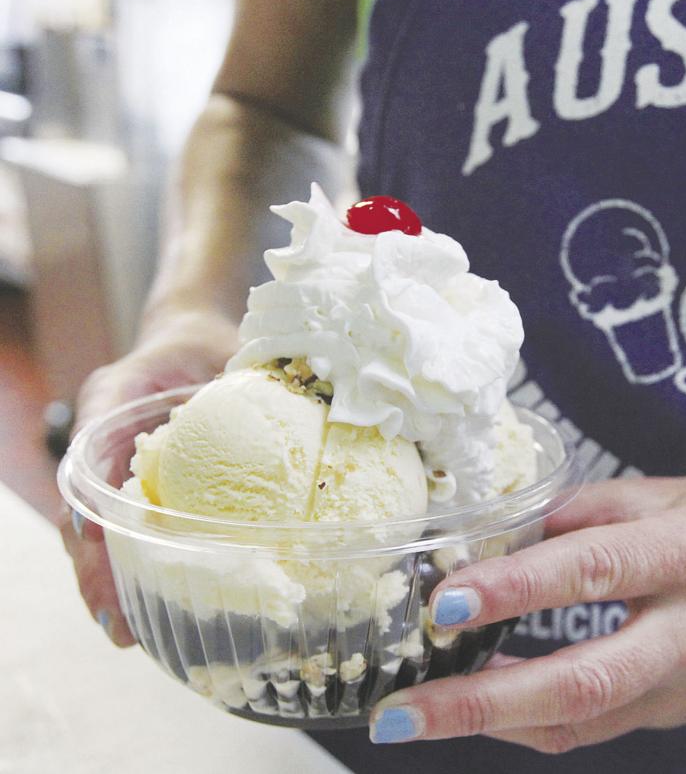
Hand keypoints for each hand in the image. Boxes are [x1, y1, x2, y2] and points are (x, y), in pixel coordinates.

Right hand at [59, 309, 237, 645]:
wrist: (191, 341)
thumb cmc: (204, 343)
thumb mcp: (225, 349)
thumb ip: (250, 374)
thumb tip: (311, 395)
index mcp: (115, 400)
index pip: (91, 453)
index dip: (92, 499)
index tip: (96, 541)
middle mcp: (105, 443)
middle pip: (87, 514)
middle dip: (98, 569)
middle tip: (116, 620)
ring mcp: (117, 474)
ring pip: (103, 535)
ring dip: (114, 582)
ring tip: (127, 631)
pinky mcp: (142, 495)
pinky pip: (136, 536)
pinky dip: (145, 570)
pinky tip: (161, 608)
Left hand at [369, 476, 685, 751]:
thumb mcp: (670, 492)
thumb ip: (585, 510)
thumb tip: (502, 534)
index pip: (592, 571)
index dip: (514, 589)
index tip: (443, 602)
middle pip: (582, 683)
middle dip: (483, 704)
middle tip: (402, 713)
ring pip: (583, 721)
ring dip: (494, 724)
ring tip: (418, 715)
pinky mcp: (679, 712)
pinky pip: (596, 726)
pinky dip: (533, 722)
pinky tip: (484, 708)